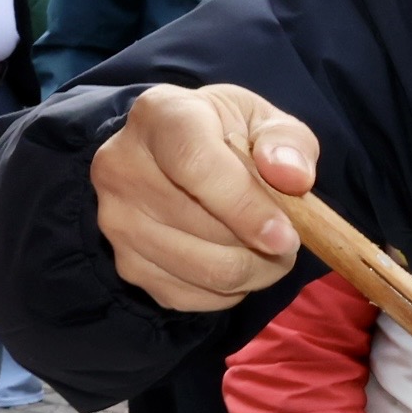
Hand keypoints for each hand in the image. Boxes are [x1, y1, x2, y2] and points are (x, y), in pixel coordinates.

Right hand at [90, 85, 318, 311]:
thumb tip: (293, 177)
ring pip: (203, 270)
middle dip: (263, 245)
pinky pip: (193, 297)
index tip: (287, 236)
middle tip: (292, 239)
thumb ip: (287, 141)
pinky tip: (235, 259)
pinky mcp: (126, 266)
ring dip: (254, 271)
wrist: (174, 154)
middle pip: (203, 226)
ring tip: (270, 250)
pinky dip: (229, 290)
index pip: (196, 165)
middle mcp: (123, 168)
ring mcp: (117, 222)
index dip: (245, 206)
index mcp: (159, 115)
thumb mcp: (263, 119)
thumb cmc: (225, 134)